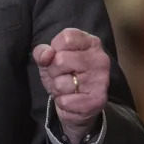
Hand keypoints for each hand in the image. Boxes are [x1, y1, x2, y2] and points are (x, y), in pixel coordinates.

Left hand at [32, 28, 109, 143]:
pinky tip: (72, 99)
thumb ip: (42, 51)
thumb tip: (47, 54)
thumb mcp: (49, 59)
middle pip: (60, 60)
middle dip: (53, 71)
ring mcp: (101, 80)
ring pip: (61, 83)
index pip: (66, 38)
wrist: (78, 105)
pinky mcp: (98, 100)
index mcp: (91, 42)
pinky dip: (63, 102)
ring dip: (57, 88)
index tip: (59, 56)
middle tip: (62, 75)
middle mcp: (100, 59)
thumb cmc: (63, 75)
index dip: (55, 49)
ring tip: (68, 88)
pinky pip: (65, 101)